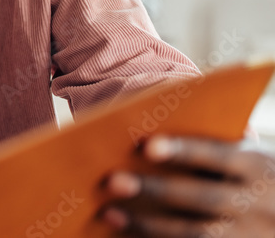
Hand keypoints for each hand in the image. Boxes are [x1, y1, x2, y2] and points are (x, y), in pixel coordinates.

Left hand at [102, 135, 274, 235]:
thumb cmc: (256, 176)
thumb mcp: (249, 158)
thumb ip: (214, 145)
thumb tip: (151, 137)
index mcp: (256, 166)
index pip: (217, 156)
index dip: (183, 151)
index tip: (148, 146)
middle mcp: (256, 204)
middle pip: (202, 198)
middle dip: (155, 189)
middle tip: (112, 181)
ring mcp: (249, 236)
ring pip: (196, 234)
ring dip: (148, 226)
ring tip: (109, 214)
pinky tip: (129, 237)